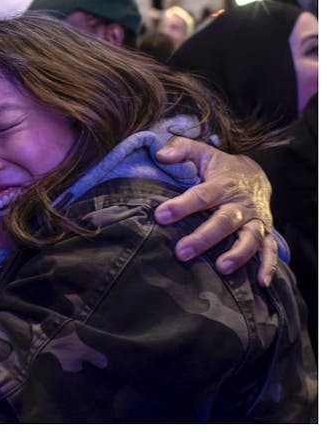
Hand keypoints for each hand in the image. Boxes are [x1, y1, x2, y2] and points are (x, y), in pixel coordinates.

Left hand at [154, 136, 276, 286]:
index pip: (202, 195)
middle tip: (182, 252)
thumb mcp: (202, 152)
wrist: (255, 175)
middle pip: (225, 221)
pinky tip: (261, 282)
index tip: (161, 216)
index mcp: (223, 185)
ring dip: (237, 254)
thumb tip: (161, 155)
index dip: (182, 206)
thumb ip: (180, 149)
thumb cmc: (220, 167)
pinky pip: (270, 250)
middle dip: (204, 238)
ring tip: (221, 268)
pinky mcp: (265, 232)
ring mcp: (255, 220)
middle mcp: (241, 204)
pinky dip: (268, 265)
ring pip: (250, 238)